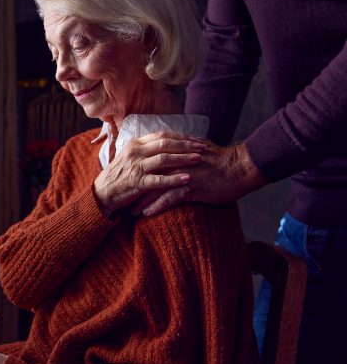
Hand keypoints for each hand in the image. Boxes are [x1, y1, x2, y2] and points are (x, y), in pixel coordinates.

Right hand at [93, 131, 206, 213]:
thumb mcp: (130, 157)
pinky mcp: (137, 182)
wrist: (102, 192)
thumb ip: (146, 149)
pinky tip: (187, 180)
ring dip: (183, 159)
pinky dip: (174, 179)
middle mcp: (135, 152)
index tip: (197, 139)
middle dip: (187, 145)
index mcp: (135, 143)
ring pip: (164, 159)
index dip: (181, 136)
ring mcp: (135, 166)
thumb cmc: (119, 175)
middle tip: (203, 147)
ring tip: (199, 160)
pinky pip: (159, 180)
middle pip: (165, 143)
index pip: (162, 135)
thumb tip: (167, 143)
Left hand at [131, 140, 267, 215]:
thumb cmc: (222, 161)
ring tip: (131, 212)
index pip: (150, 163)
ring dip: (141, 201)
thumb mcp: (199, 150)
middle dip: (134, 189)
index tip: (127, 183)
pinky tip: (147, 214)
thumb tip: (177, 150)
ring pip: (154, 188)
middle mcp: (175, 163)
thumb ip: (184, 150)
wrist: (240, 167)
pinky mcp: (190, 187)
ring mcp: (181, 175)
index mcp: (175, 153)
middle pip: (147, 176)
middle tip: (123, 200)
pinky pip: (168, 199)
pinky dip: (156, 206)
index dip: (138, 174)